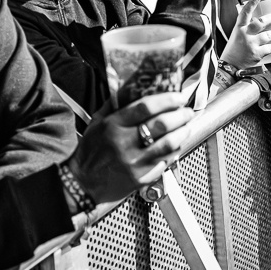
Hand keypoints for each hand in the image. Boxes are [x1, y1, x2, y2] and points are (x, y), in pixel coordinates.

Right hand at [69, 91, 193, 203]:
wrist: (83, 184)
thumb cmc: (91, 152)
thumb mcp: (97, 123)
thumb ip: (115, 104)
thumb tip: (133, 85)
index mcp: (112, 126)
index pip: (144, 107)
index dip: (166, 100)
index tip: (178, 97)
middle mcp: (123, 143)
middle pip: (160, 124)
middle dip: (180, 115)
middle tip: (187, 111)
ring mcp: (134, 162)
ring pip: (168, 143)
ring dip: (182, 132)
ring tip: (186, 126)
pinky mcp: (141, 178)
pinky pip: (165, 161)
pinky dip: (174, 151)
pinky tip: (176, 144)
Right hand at [219, 0, 270, 68]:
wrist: (229, 67)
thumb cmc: (232, 51)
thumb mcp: (235, 36)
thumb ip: (245, 29)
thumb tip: (256, 23)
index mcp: (238, 28)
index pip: (245, 12)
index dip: (252, 2)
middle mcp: (245, 35)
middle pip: (261, 22)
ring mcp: (251, 44)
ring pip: (269, 35)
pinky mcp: (257, 54)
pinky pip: (270, 48)